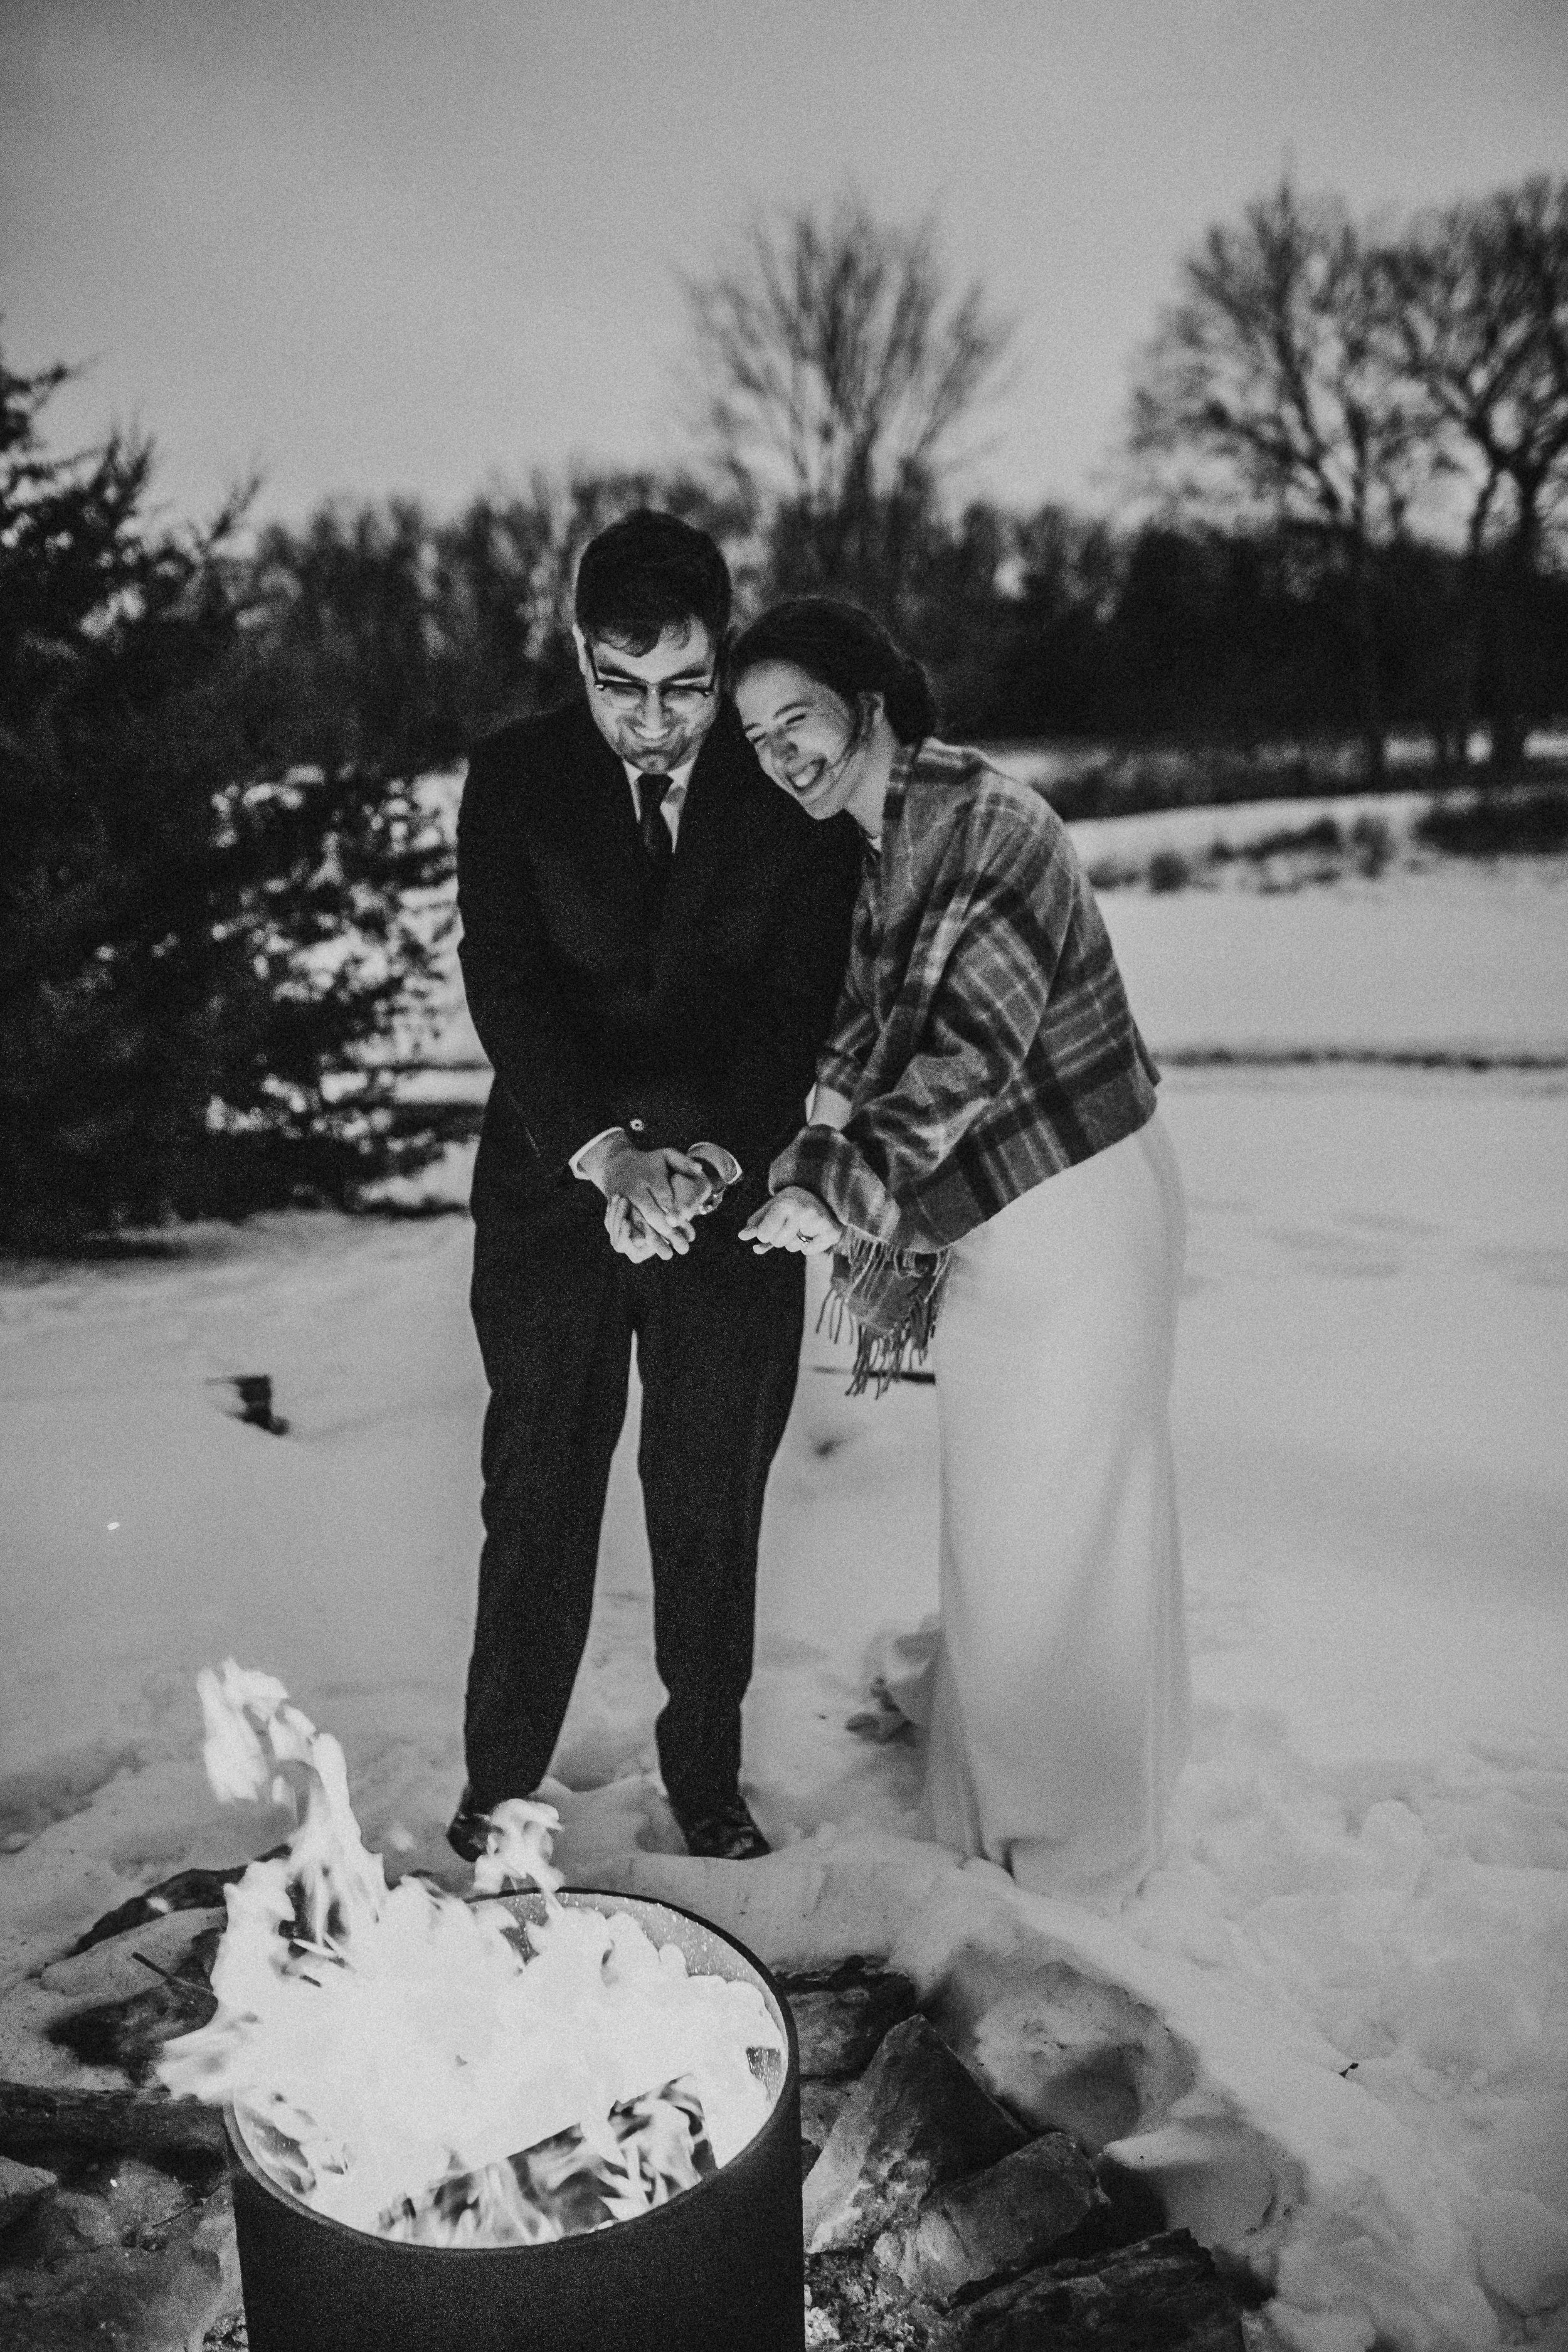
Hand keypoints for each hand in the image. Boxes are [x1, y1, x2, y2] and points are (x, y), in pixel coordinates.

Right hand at [596, 1142, 710, 1250]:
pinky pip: (625, 1228)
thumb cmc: (648, 1162)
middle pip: (652, 1214)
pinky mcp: (615, 1210)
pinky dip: (636, 1239)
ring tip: (668, 1255)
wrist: (615, 1163)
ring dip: (653, 1241)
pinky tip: (648, 1250)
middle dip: (667, 1232)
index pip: (664, 1197)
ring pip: (638, 1224)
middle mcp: (635, 1189)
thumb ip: (683, 1162)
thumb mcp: (665, 1155)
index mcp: (650, 1177)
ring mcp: (623, 1201)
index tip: (687, 1227)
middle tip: (684, 1249)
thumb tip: (699, 1170)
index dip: (676, 1213)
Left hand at [738, 1185, 842, 1255]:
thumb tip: (742, 1235)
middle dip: (779, 1237)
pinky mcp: (831, 1232)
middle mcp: (802, 1211)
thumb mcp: (773, 1206)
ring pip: (792, 1247)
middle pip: (777, 1242)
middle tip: (789, 1223)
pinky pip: (808, 1251)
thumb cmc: (793, 1203)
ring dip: (793, 1241)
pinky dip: (807, 1246)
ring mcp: (818, 1222)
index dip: (764, 1234)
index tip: (769, 1226)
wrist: (824, 1195)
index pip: (764, 1234)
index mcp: (785, 1203)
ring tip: (801, 1225)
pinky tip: (812, 1233)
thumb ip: (757, 1221)